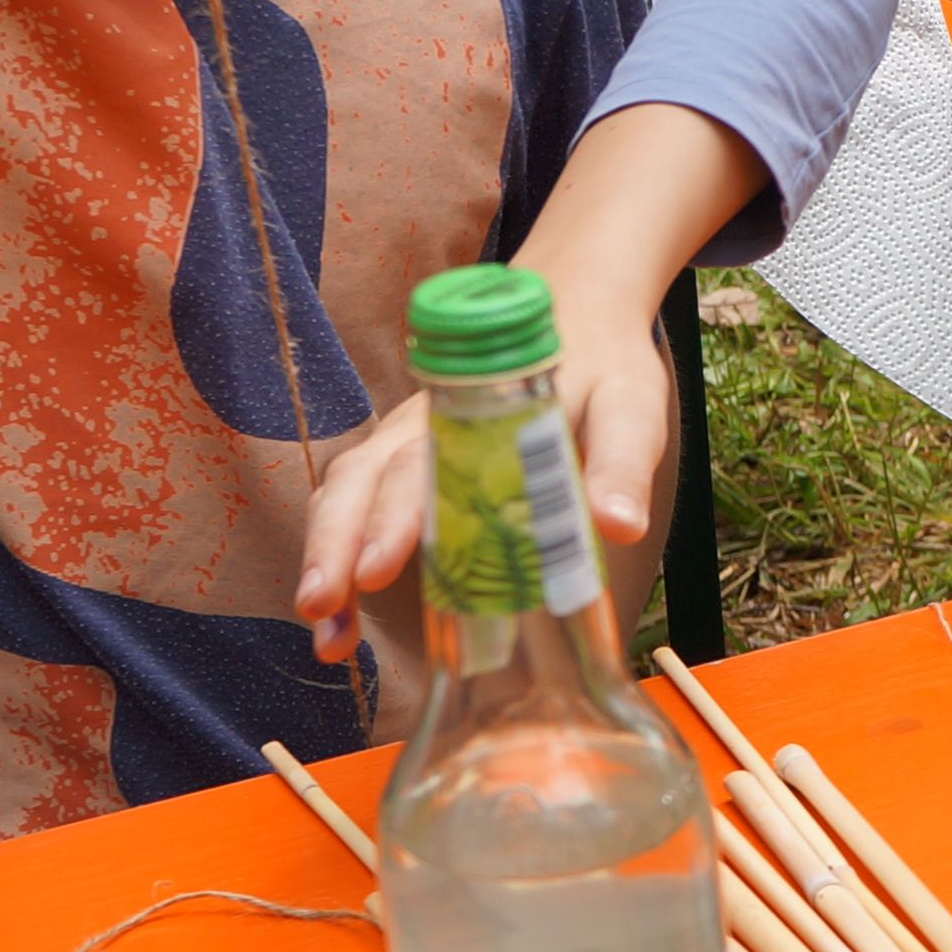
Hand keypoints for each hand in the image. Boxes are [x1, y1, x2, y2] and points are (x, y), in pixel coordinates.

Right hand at [291, 262, 671, 659]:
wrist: (581, 315)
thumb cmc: (605, 368)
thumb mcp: (628, 408)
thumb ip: (618, 464)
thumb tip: (618, 525)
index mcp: (475, 408)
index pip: (423, 463)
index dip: (395, 518)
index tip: (375, 570)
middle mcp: (424, 423)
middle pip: (361, 480)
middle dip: (336, 546)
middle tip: (323, 608)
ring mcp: (404, 442)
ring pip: (345, 494)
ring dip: (326, 560)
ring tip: (327, 636)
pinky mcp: (402, 464)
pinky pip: (353, 508)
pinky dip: (337, 560)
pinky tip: (341, 621)